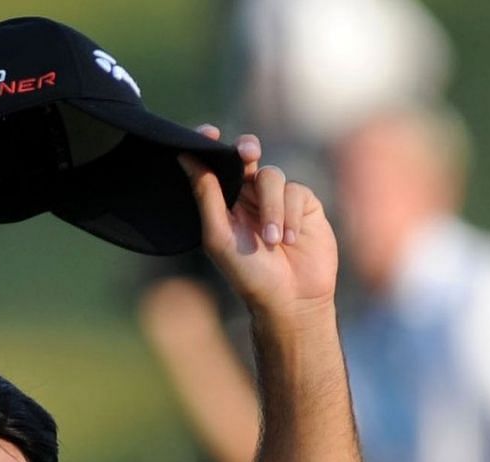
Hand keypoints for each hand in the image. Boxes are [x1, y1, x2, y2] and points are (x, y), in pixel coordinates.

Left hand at [181, 128, 337, 320]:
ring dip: (271, 208)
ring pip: (272, 176)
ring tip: (273, 240)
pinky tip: (290, 239)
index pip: (215, 165)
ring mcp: (277, 198)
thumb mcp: (220, 236)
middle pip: (245, 156)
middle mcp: (249, 195)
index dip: (211, 145)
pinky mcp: (304, 203)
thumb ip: (206, 197)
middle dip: (246, 149)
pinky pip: (295, 191)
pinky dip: (290, 215)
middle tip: (248, 153)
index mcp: (224, 202)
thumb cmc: (248, 275)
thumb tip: (186, 158)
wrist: (291, 299)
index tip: (209, 134)